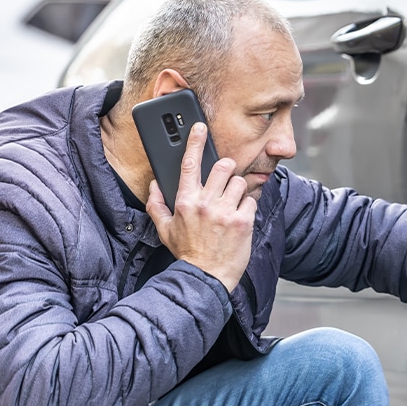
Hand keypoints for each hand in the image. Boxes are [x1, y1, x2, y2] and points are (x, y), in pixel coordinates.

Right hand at [146, 123, 254, 290]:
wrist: (206, 277)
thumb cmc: (187, 253)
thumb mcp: (164, 230)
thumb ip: (157, 205)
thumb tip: (155, 185)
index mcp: (185, 202)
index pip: (189, 164)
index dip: (195, 142)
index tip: (200, 128)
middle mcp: (206, 203)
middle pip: (223, 166)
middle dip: (226, 170)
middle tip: (224, 181)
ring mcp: (226, 212)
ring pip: (240, 182)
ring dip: (238, 190)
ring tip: (231, 204)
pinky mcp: (243, 222)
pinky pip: (251, 201)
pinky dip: (248, 207)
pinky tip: (240, 218)